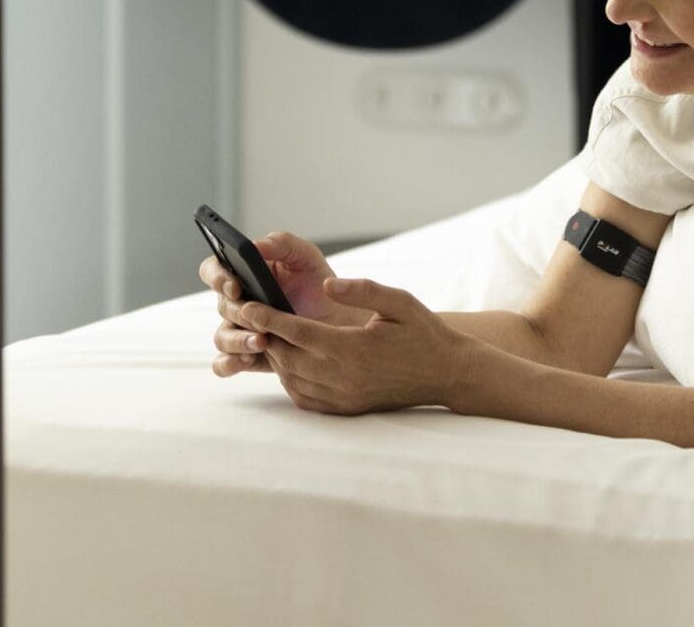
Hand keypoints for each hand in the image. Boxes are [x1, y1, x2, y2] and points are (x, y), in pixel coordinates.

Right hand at [197, 231, 372, 377]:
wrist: (339, 323)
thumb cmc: (319, 285)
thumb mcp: (307, 257)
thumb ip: (282, 243)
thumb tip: (254, 246)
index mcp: (244, 273)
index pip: (214, 269)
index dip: (217, 277)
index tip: (235, 286)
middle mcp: (238, 301)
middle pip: (222, 306)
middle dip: (239, 313)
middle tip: (260, 320)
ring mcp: (240, 329)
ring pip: (222, 337)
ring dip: (238, 341)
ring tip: (262, 342)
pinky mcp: (247, 355)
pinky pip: (224, 364)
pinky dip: (230, 363)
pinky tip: (247, 361)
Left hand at [234, 278, 469, 414]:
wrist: (446, 374)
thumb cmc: (424, 333)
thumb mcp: (399, 301)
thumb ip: (362, 290)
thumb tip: (326, 284)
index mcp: (353, 348)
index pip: (297, 333)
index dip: (268, 318)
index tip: (247, 305)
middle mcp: (343, 377)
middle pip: (287, 356)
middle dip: (265, 335)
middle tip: (249, 316)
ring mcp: (343, 397)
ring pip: (292, 378)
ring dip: (276, 357)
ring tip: (268, 336)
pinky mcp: (345, 408)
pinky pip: (304, 397)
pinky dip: (290, 379)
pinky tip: (291, 361)